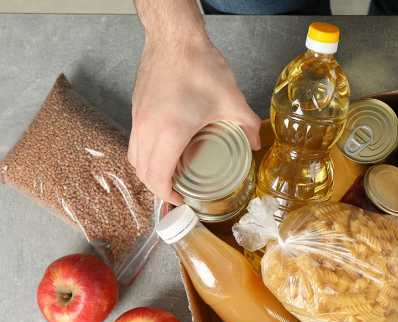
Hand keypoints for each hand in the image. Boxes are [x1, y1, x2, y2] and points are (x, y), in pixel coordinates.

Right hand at [129, 35, 260, 203]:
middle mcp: (147, 129)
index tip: (180, 200)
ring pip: (134, 157)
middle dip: (158, 188)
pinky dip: (145, 155)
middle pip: (143, 172)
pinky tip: (163, 151)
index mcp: (170, 133)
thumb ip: (247, 125)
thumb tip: (256, 144)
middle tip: (177, 192)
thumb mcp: (232, 100)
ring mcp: (137, 118)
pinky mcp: (136, 108)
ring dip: (149, 172)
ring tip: (170, 176)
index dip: (167, 195)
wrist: (175, 38)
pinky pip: (134, 141)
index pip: (158, 176)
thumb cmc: (199, 67)